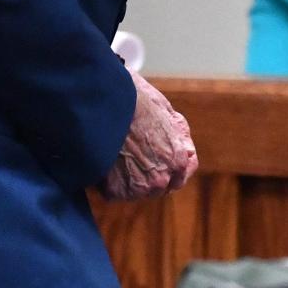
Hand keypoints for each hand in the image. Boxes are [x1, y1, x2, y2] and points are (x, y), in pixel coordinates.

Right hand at [97, 69, 197, 199]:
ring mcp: (137, 188)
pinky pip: (113, 190)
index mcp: (177, 159)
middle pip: (158, 186)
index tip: (156, 158)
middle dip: (148, 173)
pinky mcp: (114, 190)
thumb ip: (177, 132)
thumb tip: (185, 147)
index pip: (181, 176)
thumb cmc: (131, 97)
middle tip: (131, 153)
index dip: (168, 165)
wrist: (102, 100)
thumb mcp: (163, 108)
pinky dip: (107, 180)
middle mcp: (161, 179)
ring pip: (135, 190)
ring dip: (127, 178)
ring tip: (115, 155)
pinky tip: (103, 160)